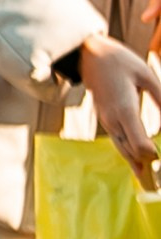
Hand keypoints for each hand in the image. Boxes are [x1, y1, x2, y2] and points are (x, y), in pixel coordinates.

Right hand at [80, 33, 160, 191]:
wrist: (85, 54)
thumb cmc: (118, 60)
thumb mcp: (146, 74)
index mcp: (123, 108)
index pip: (138, 142)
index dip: (152, 155)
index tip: (159, 160)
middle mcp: (113, 119)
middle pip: (131, 152)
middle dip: (147, 168)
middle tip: (157, 184)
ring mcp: (107, 120)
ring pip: (124, 150)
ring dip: (138, 165)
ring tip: (152, 183)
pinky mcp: (107, 119)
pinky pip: (119, 142)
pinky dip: (131, 155)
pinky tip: (140, 164)